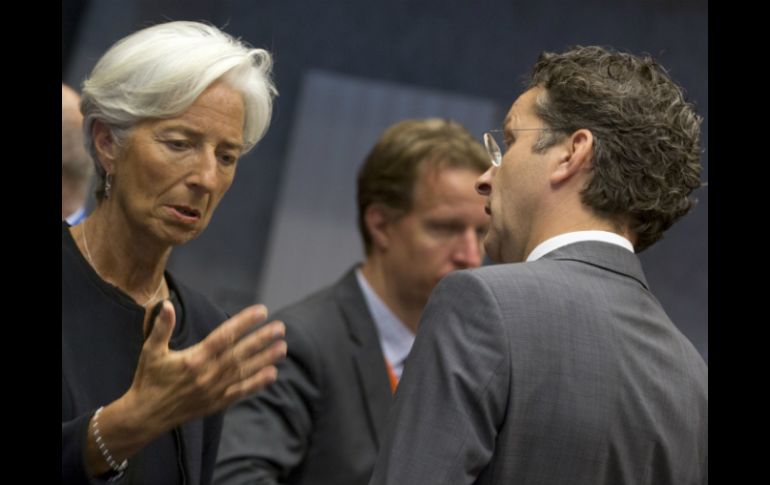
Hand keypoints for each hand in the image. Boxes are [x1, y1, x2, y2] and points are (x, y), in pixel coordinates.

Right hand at [127, 301, 285, 430]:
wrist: (145, 416)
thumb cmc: (148, 379)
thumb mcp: (151, 351)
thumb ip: (162, 327)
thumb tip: (167, 304)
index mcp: (194, 359)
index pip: (225, 336)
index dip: (245, 322)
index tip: (262, 311)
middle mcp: (207, 375)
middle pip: (240, 353)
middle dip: (262, 339)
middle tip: (280, 327)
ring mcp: (214, 390)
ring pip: (245, 372)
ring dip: (265, 359)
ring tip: (283, 347)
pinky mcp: (216, 403)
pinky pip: (241, 392)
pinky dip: (257, 383)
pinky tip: (273, 373)